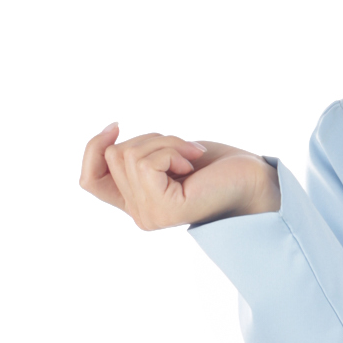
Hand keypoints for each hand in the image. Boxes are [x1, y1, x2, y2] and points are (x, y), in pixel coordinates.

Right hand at [79, 123, 279, 228]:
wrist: (253, 180)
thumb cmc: (216, 166)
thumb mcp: (164, 153)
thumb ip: (135, 154)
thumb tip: (108, 133)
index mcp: (137, 204)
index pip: (89, 180)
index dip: (93, 148)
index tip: (116, 126)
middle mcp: (140, 216)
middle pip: (112, 155)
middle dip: (149, 138)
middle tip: (184, 150)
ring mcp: (150, 216)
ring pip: (128, 155)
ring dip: (164, 142)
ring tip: (191, 157)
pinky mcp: (164, 210)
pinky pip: (145, 162)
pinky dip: (170, 150)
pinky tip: (193, 164)